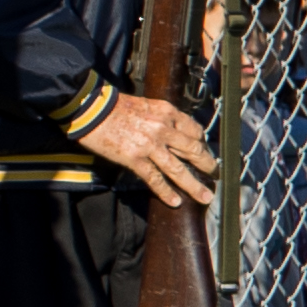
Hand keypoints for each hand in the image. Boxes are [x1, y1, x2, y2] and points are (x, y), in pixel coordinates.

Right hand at [79, 90, 214, 206]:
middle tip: (215, 174)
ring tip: (205, 196)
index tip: (203, 151)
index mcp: (167, 112)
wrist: (92, 109)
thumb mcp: (146, 104)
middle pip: (193, 150)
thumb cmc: (114, 105)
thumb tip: (170, 130)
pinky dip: (166, 192)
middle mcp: (163, 128)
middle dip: (207, 165)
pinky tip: (175, 202)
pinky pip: (155, 179)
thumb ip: (161, 117)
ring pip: (179, 169)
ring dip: (194, 185)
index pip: (194, 129)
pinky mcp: (135, 159)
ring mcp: (150, 145)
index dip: (201, 142)